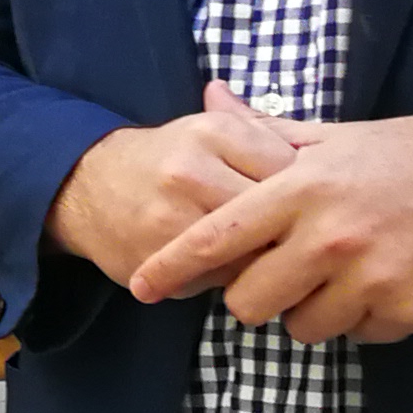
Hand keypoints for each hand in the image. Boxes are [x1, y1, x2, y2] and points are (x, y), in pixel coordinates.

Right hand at [45, 83, 307, 288]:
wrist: (84, 186)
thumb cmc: (164, 158)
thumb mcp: (210, 131)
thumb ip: (268, 134)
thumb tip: (328, 145)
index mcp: (214, 132)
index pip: (293, 170)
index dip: (313, 193)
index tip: (318, 204)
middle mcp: (191, 170)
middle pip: (276, 215)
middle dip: (297, 233)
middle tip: (310, 242)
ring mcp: (172, 218)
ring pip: (252, 253)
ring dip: (271, 262)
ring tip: (280, 260)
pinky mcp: (159, 259)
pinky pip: (222, 280)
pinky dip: (238, 280)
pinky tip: (242, 273)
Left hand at [128, 110, 412, 344]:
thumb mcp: (339, 137)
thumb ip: (267, 132)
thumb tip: (212, 95)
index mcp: (300, 191)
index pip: (215, 238)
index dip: (172, 267)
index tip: (142, 285)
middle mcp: (327, 238)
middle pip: (250, 302)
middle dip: (256, 296)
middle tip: (284, 275)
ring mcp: (369, 279)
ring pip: (303, 327)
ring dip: (313, 310)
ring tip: (344, 274)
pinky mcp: (409, 311)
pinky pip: (360, 335)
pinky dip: (365, 319)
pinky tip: (387, 284)